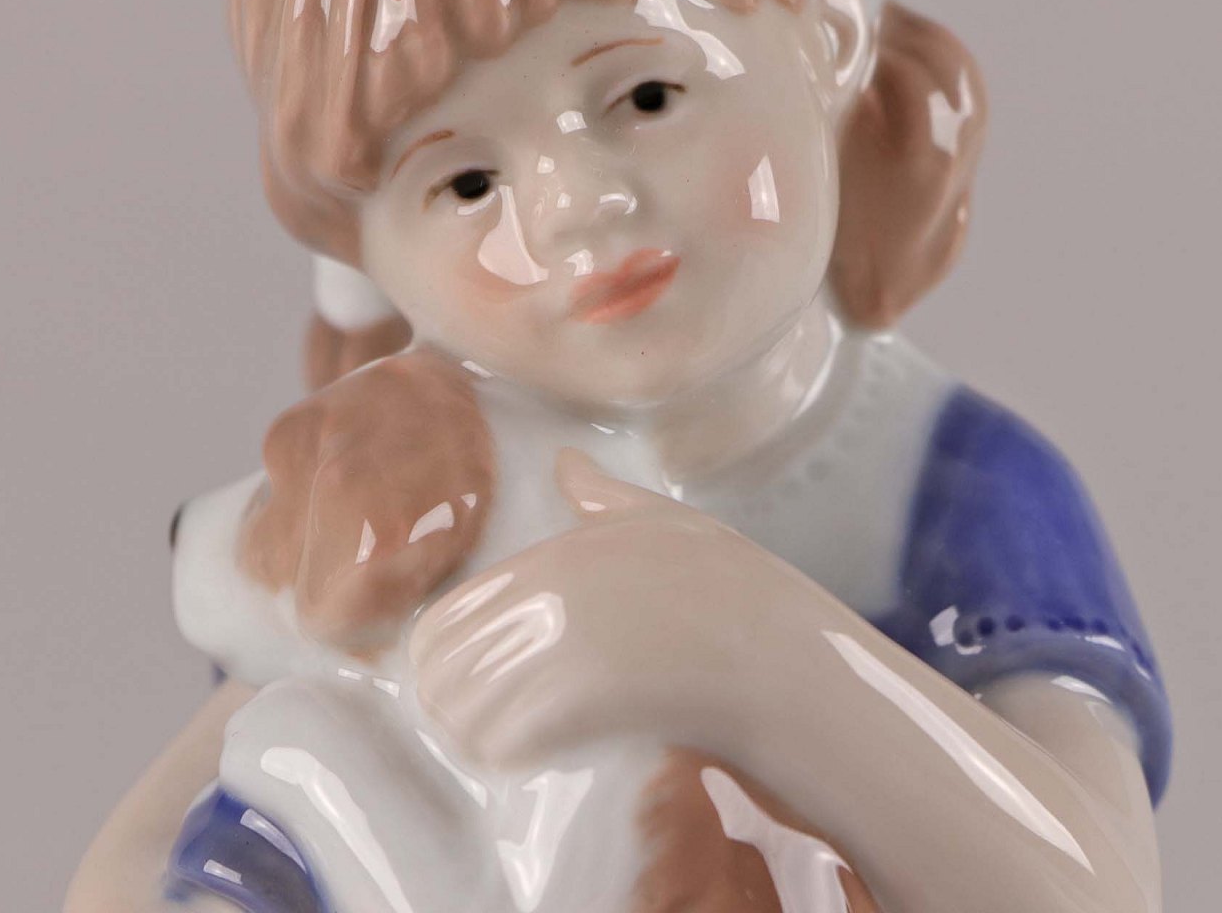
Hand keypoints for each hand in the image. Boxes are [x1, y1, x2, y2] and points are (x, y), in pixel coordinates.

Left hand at [408, 449, 825, 769]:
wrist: (782, 659)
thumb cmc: (732, 593)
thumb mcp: (665, 524)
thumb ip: (603, 497)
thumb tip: (566, 460)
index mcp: (547, 559)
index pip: (438, 629)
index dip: (456, 667)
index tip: (500, 685)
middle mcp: (537, 598)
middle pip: (439, 682)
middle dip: (464, 711)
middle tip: (516, 723)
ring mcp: (552, 649)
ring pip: (465, 723)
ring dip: (489, 741)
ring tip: (539, 741)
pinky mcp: (575, 702)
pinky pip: (505, 749)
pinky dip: (521, 760)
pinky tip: (558, 752)